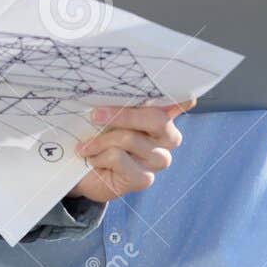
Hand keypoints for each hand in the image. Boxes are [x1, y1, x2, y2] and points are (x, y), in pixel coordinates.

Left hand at [67, 100, 194, 202]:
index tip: (182, 92)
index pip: (179, 102)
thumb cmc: (99, 137)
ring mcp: (159, 159)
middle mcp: (168, 138)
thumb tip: (111, 89)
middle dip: (122, 114)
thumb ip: (120, 103)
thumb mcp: (108, 116)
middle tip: (94, 114)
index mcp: (162, 116)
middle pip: (156, 119)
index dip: (181, 97)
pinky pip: (118, 157)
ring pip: (130, 138)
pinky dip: (98, 156)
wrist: (85, 173)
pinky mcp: (144, 178)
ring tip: (85, 145)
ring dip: (100, 140)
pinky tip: (93, 159)